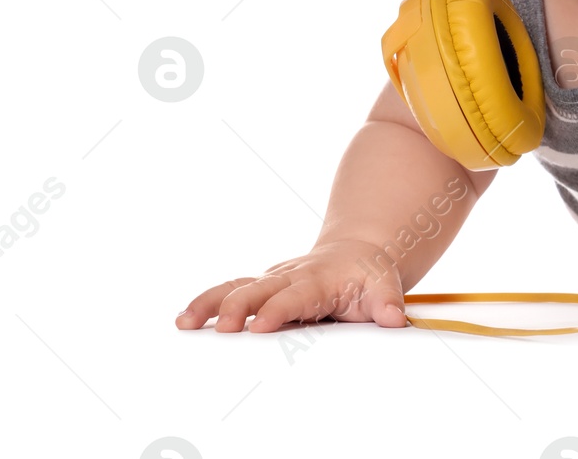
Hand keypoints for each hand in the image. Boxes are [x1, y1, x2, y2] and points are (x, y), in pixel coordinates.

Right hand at [174, 240, 407, 332]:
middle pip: (258, 289)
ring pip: (236, 286)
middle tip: (219, 328)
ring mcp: (272, 279)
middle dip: (237, 307)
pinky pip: (231, 290)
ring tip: (183, 323)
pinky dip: (207, 302)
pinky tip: (184, 319)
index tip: (258, 326)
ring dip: (209, 303)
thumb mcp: (385, 286)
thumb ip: (387, 302)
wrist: (358, 250)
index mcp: (318, 280)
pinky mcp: (261, 284)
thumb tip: (394, 318)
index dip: (277, 310)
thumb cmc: (368, 275)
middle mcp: (290, 276)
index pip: (295, 296)